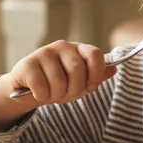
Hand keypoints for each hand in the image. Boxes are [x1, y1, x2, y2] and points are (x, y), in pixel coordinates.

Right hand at [0, 41, 115, 130]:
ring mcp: (44, 52)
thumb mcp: (80, 82)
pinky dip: (42, 96)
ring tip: (52, 94)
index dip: (95, 74)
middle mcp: (62, 46)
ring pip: (59, 81)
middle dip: (74, 89)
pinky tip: (38, 93)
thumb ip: (96, 76)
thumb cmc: (58, 85)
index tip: (89, 86)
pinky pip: (41, 87)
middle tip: (67, 94)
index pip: (95, 55)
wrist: (28, 90)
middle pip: (77, 69)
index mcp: (78, 49)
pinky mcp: (27, 63)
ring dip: (57, 96)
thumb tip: (115, 69)